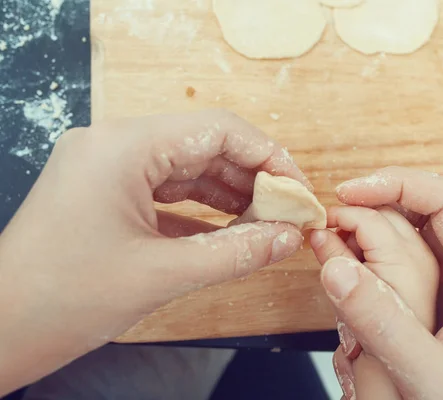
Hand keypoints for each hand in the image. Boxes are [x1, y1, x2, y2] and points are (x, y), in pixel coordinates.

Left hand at [0, 110, 307, 394]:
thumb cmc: (65, 299)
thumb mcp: (162, 274)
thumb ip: (235, 252)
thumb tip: (288, 238)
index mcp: (124, 146)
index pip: (217, 130)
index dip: (268, 156)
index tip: (297, 189)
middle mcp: (114, 144)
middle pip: (203, 146)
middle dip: (250, 179)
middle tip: (287, 212)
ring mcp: (107, 167)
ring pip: (185, 168)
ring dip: (228, 195)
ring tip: (266, 222)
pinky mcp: (105, 191)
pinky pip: (164, 191)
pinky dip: (199, 210)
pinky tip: (230, 231)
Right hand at [311, 167, 442, 399]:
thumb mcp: (433, 376)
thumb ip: (384, 325)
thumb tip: (336, 267)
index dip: (396, 184)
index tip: (349, 192)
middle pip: (427, 209)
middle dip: (377, 203)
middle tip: (333, 217)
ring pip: (414, 235)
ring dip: (372, 229)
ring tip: (334, 239)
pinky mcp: (442, 303)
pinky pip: (406, 264)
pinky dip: (373, 258)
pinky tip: (351, 267)